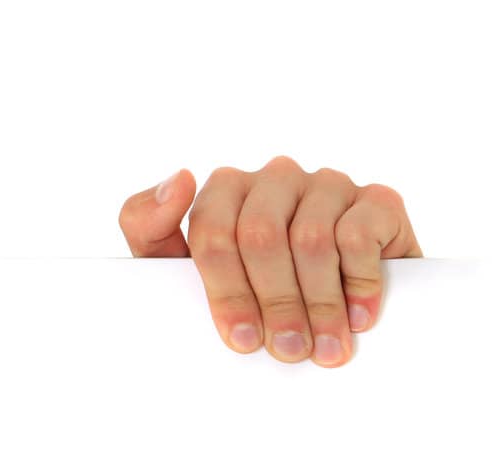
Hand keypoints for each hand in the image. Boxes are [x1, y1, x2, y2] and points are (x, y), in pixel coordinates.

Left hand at [117, 155, 420, 366]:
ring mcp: (327, 184)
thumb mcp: (180, 265)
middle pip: (261, 236)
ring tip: (325, 349)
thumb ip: (150, 225)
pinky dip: (357, 283)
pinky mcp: (378, 200)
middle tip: (287, 350)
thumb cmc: (248, 286)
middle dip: (273, 302)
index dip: (225, 291)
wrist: (338, 306)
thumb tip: (178, 179)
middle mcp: (276, 177)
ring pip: (310, 239)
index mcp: (227, 188)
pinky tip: (358, 318)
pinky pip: (358, 235)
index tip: (240, 339)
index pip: (214, 231)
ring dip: (318, 305)